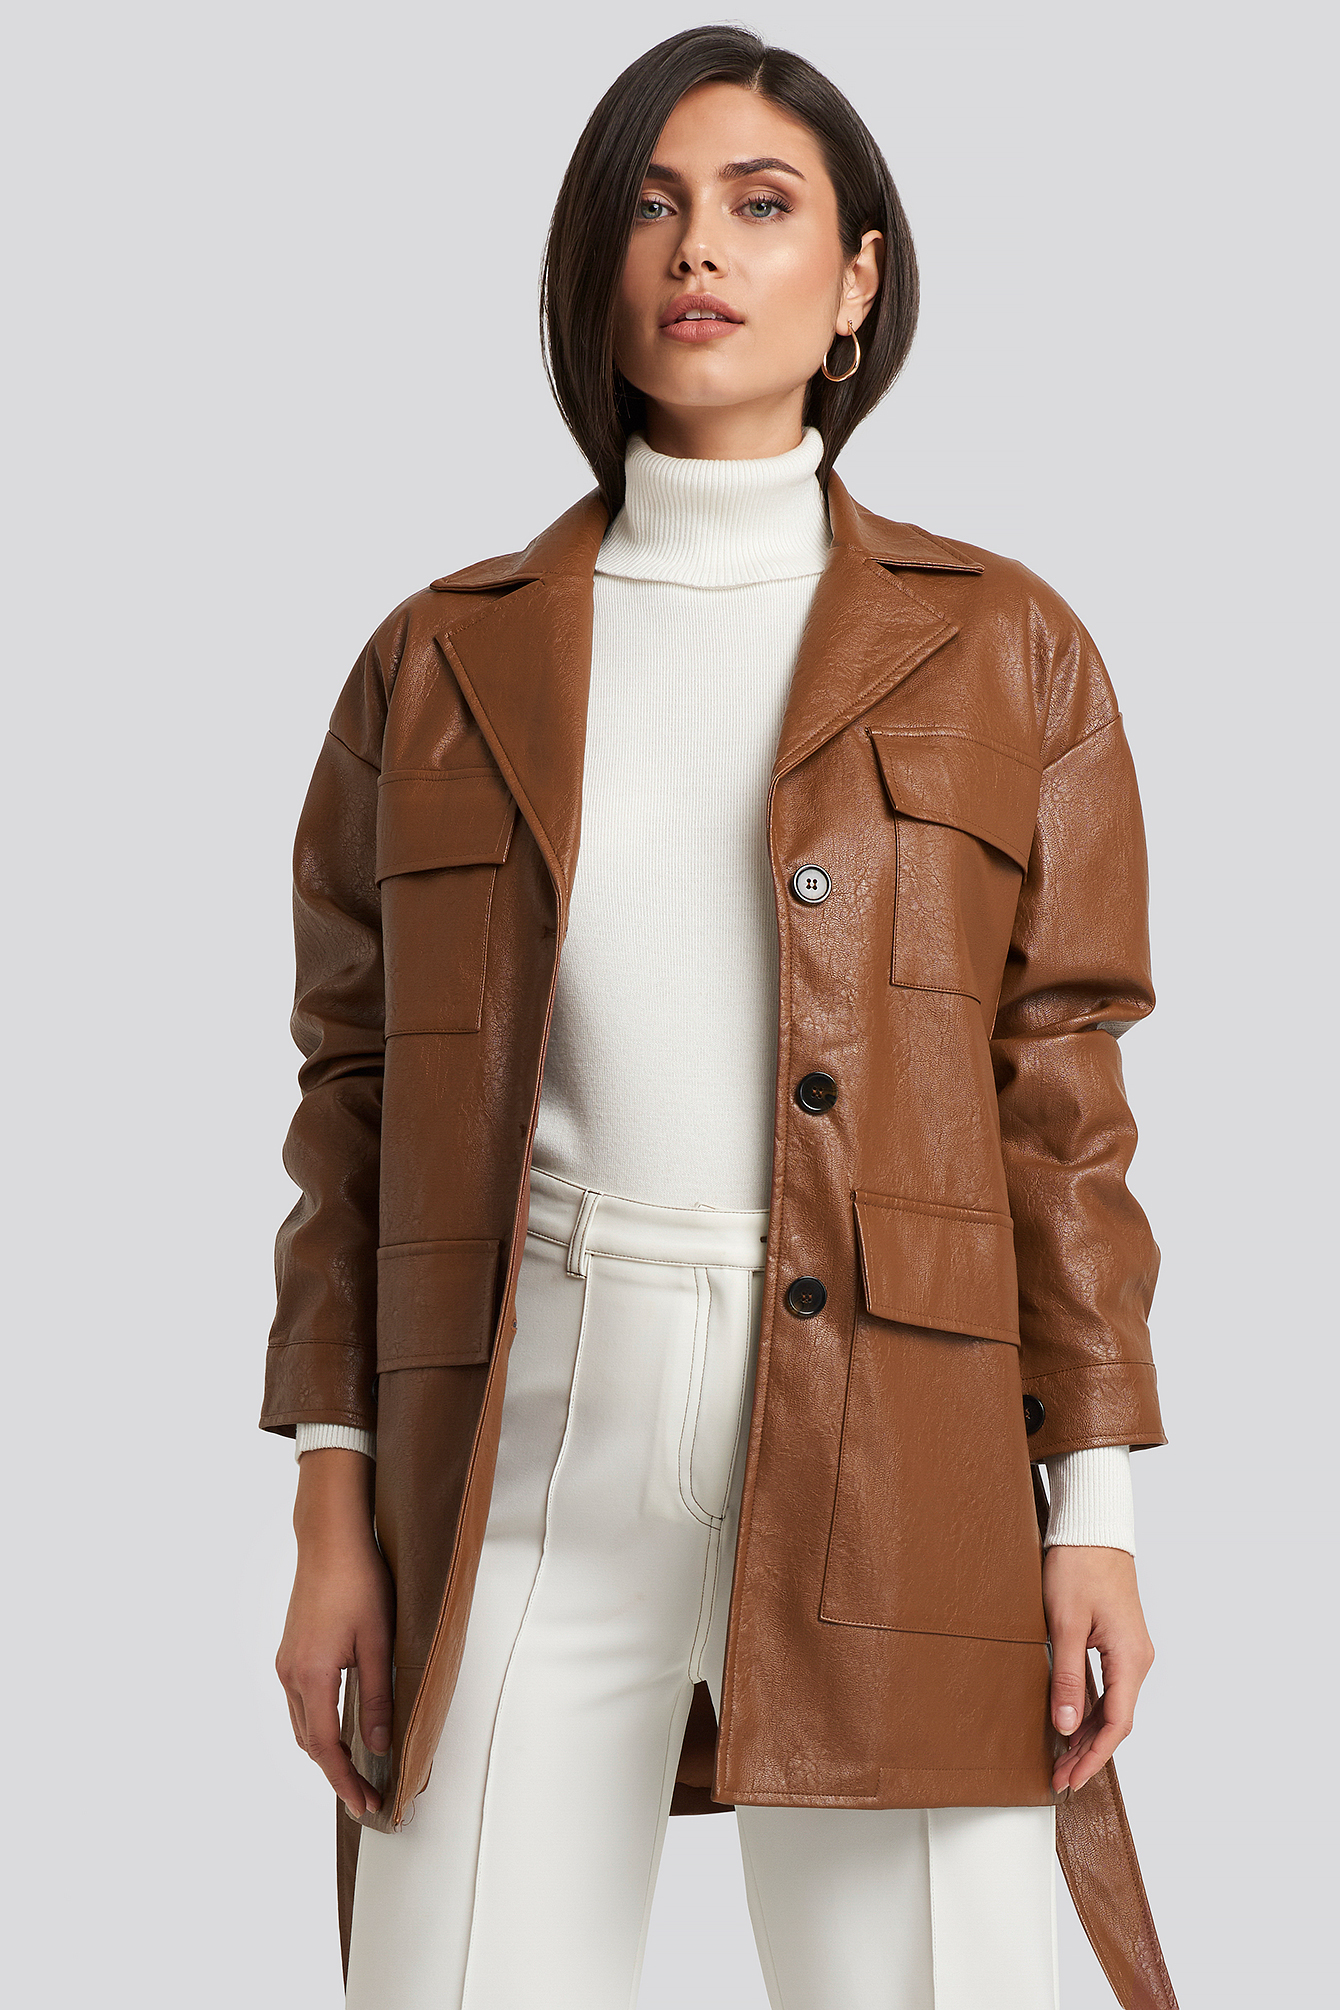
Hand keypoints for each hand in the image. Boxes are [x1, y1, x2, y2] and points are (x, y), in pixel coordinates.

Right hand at [275, 1448, 394, 1819]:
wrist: (330, 1539)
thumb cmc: (359, 1582)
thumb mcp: (378, 1642)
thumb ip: (377, 1697)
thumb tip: (380, 1745)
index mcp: (312, 1676)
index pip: (327, 1748)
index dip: (346, 1781)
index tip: (366, 1805)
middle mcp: (291, 1674)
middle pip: (310, 1742)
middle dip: (337, 1773)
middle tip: (368, 1795)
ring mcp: (287, 1661)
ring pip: (303, 1724)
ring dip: (326, 1751)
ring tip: (356, 1771)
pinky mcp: (291, 1650)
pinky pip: (302, 1703)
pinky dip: (319, 1726)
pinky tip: (340, 1729)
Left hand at [1042, 1544, 1153, 1794]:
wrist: (1092, 1528)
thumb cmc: (1079, 1566)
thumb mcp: (1065, 1623)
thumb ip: (1067, 1676)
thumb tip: (1066, 1725)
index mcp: (1131, 1658)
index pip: (1116, 1724)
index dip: (1092, 1756)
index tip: (1070, 1779)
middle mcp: (1138, 1659)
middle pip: (1116, 1720)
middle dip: (1087, 1752)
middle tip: (1058, 1777)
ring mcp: (1130, 1650)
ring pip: (1112, 1705)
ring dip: (1087, 1733)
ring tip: (1060, 1758)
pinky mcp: (1118, 1641)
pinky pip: (1108, 1687)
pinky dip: (1090, 1708)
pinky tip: (1071, 1721)